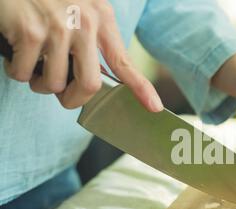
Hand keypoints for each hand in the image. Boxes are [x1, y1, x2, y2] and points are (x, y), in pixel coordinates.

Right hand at [0, 0, 162, 110]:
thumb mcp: (81, 8)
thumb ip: (93, 38)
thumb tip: (93, 79)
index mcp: (101, 17)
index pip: (124, 61)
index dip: (140, 87)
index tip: (154, 107)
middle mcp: (84, 22)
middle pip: (90, 85)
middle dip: (73, 99)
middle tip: (63, 94)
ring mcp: (57, 27)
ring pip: (54, 84)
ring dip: (40, 83)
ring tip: (35, 64)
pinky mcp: (30, 32)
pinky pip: (24, 73)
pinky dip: (18, 71)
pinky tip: (16, 53)